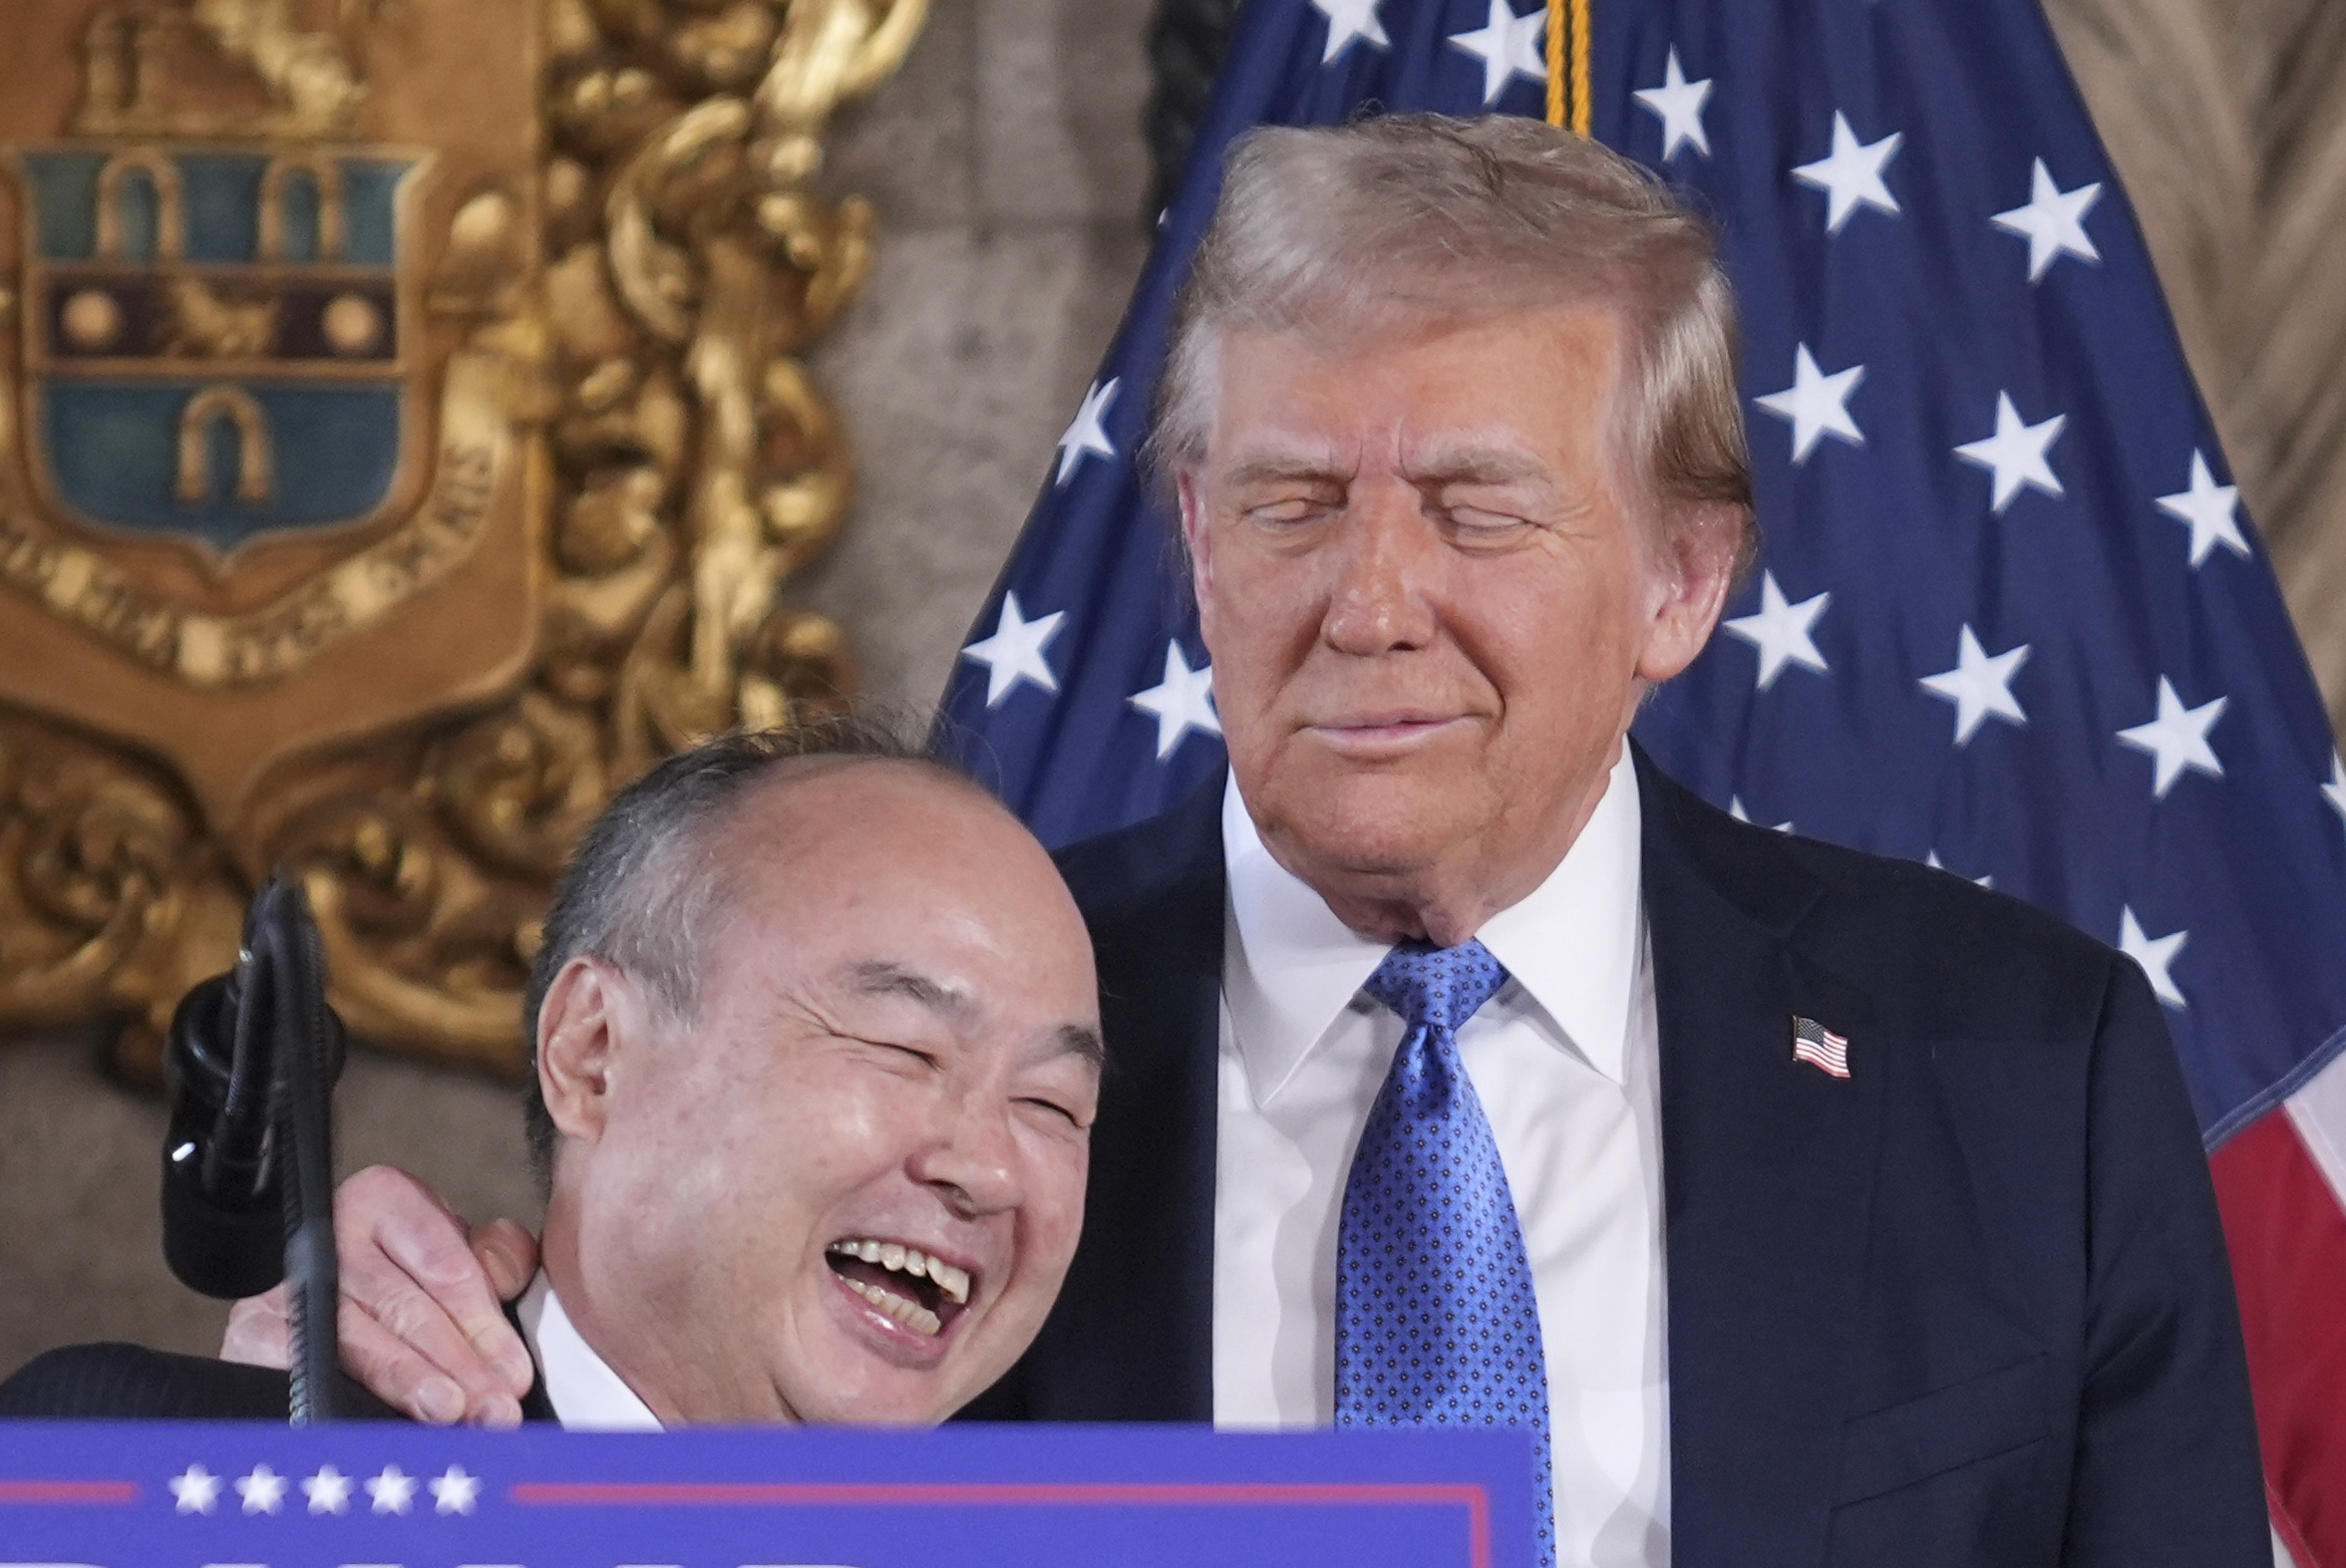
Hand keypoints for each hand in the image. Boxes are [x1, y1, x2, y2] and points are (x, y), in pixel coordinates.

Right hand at [219, 1165, 539, 1425]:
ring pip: (356, 1338)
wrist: (330, 1301)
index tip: (514, 1372)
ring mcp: (286, 1283)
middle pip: (403, 1305)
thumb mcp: (462, 1254)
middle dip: (458, 1364)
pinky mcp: (250, 1330)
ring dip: (408, 1383)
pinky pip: (298, 1367)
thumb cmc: (413, 1279)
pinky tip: (374, 1422)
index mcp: (388, 1201)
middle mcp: (332, 1233)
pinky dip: (340, 1397)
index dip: (483, 1323)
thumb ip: (496, 1259)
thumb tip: (508, 1282)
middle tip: (494, 1409)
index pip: (444, 1263)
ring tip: (450, 1415)